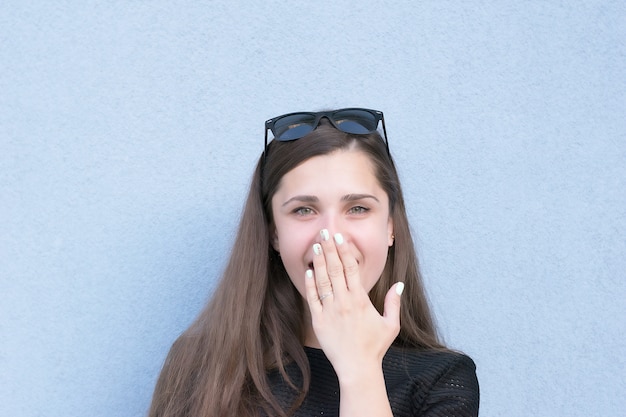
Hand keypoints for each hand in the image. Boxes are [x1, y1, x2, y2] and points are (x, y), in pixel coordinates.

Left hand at [305, 229, 403, 380]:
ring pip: (323, 280)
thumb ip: (393, 303)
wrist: (357, 368)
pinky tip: (308, 271)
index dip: (345, 250)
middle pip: (336, 269)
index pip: (351, 268)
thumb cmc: (375, 347)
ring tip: (317, 245)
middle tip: (325, 232)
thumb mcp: (391, 325)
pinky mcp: (319, 320)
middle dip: (330, 248)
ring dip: (320, 261)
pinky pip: (313, 298)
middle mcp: (344, 301)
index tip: (341, 237)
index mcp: (361, 299)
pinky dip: (310, 284)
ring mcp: (330, 310)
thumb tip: (399, 285)